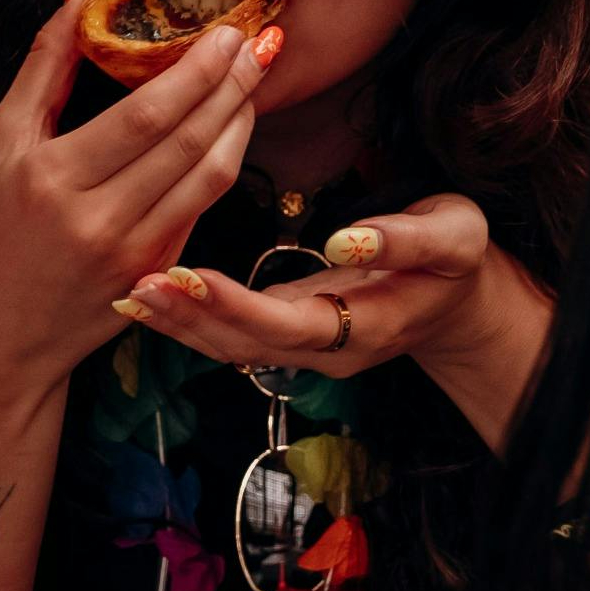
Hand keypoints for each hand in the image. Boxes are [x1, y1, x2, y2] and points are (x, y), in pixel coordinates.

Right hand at [0, 0, 270, 388]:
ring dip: (241, 123)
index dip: (195, 72)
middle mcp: (97, 220)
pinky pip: (200, 209)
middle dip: (233, 86)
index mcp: (52, 179)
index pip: (144, 116)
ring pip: (209, 178)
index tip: (225, 31)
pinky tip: (233, 128)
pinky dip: (223, 163)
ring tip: (255, 78)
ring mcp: (132, 256)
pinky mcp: (153, 277)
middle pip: (188, 143)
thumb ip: (46, 62)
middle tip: (260, 40)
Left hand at [110, 193, 537, 384]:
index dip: (236, 306)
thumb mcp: (454, 239)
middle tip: (135, 284)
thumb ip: (406, 241)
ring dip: (178, 320)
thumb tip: (350, 239)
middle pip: (244, 343)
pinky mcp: (285, 328)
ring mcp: (302, 345)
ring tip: (128, 288)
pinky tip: (150, 291)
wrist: (461, 303)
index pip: (287, 325)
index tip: (189, 278)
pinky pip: (229, 329)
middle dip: (189, 316)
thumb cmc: (458, 260)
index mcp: (363, 329)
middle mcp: (323, 350)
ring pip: (229, 343)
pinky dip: (189, 313)